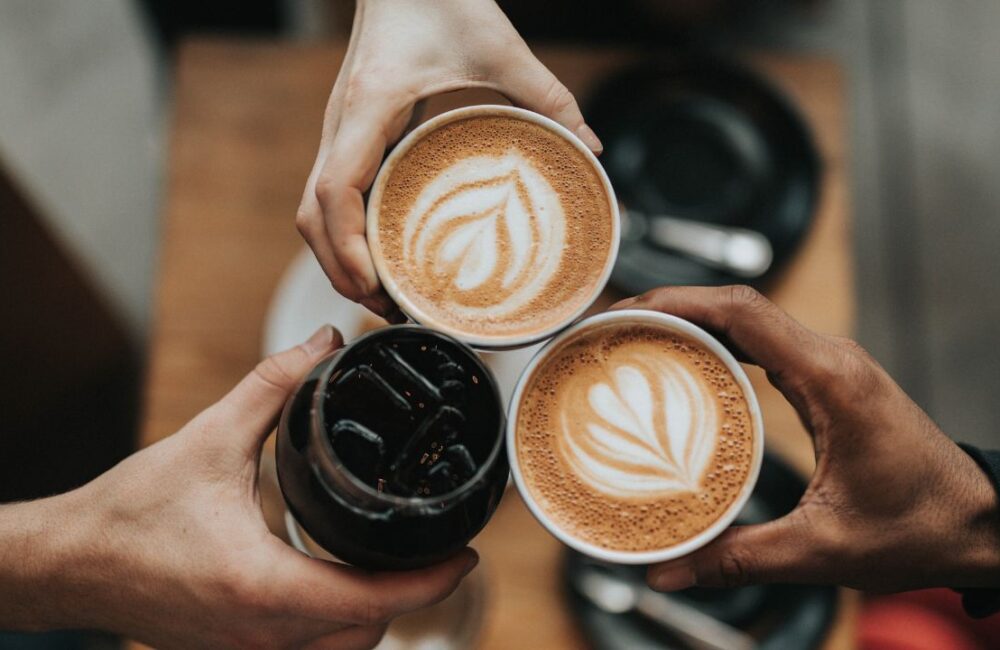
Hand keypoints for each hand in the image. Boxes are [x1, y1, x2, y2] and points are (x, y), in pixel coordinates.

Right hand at [0, 325, 476, 648]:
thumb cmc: (129, 512)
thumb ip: (272, 387)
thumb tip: (320, 344)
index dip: (432, 582)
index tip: (467, 555)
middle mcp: (260, 634)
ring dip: (373, 613)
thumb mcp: (208, 439)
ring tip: (394, 562)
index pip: (374, 600)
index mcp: (263, 587)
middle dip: (409, 596)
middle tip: (434, 547)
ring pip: (339, 648)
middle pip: (367, 632)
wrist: (69, 563)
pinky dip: (335, 623)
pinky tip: (339, 583)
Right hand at [296, 0, 601, 319]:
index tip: (376, 284)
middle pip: (311, 218)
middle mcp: (340, 125)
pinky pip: (332, 196)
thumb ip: (548, 95)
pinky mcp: (350, 135)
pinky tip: (382, 255)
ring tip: (384, 296)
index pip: (333, 192)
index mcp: (368, 108)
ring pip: (313, 211)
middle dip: (341, 271)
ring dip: (339, 258)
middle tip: (389, 309)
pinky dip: (346, 235)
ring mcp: (339, 132)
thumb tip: (590, 148)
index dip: (346, 247)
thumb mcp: (499, 45)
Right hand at [612, 286, 999, 592]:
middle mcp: (830, 359)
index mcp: (831, 379)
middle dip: (669, 307)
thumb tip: (668, 570)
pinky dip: (717, 344)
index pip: (743, 311)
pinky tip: (683, 367)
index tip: (625, 311)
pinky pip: (762, 343)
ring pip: (748, 319)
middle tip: (611, 329)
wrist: (981, 523)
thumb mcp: (823, 548)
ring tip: (633, 341)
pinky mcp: (827, 381)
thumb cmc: (921, 527)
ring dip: (691, 321)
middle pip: (736, 305)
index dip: (676, 302)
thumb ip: (739, 557)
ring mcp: (829, 365)